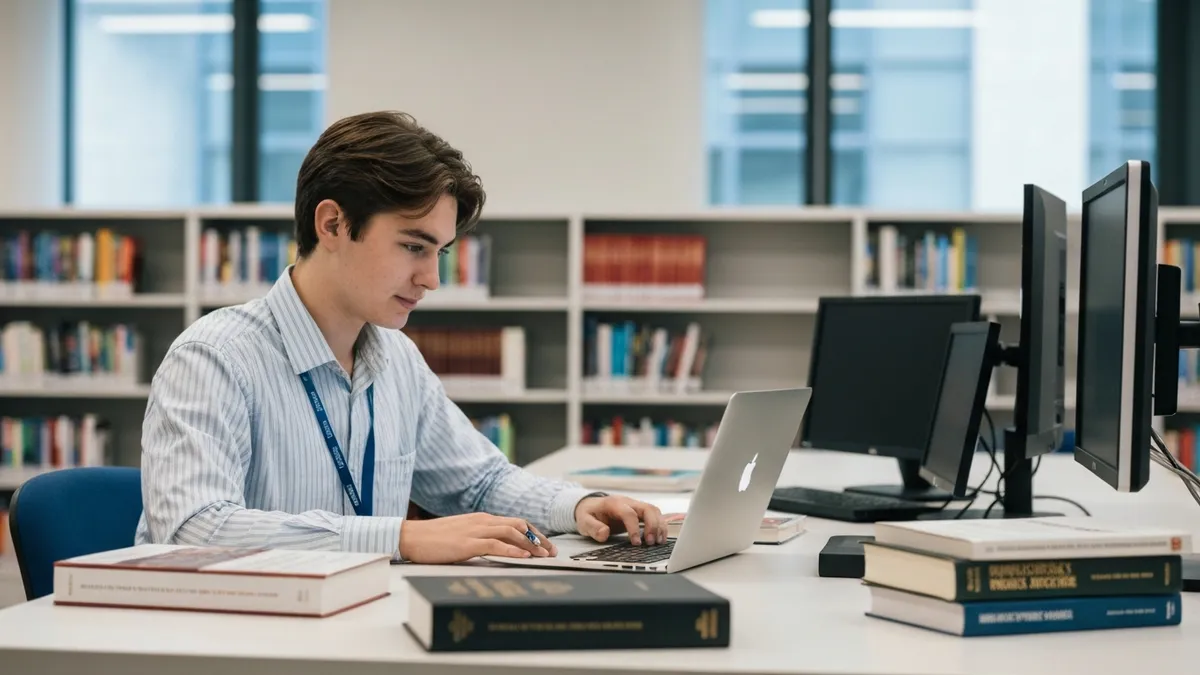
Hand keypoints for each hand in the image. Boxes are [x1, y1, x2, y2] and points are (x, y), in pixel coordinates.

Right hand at [398, 512, 556, 563]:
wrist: (412, 536)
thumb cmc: (434, 539)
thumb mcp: (462, 534)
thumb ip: (480, 538)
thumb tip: (497, 547)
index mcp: (482, 519)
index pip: (516, 522)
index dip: (534, 532)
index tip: (546, 544)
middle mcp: (482, 521)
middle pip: (519, 525)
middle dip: (538, 538)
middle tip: (551, 551)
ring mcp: (475, 530)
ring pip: (511, 532)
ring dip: (530, 544)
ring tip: (543, 555)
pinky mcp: (468, 543)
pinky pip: (495, 544)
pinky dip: (512, 549)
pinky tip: (523, 556)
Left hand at [574, 495, 665, 545]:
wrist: (590, 506)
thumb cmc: (588, 514)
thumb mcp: (584, 521)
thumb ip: (593, 527)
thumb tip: (604, 534)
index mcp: (614, 503)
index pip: (629, 513)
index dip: (634, 528)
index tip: (636, 543)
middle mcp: (627, 502)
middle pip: (647, 509)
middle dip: (652, 526)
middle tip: (651, 542)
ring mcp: (635, 506)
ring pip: (654, 511)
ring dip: (659, 526)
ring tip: (658, 542)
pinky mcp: (639, 512)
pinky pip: (654, 516)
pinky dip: (660, 526)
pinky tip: (660, 538)